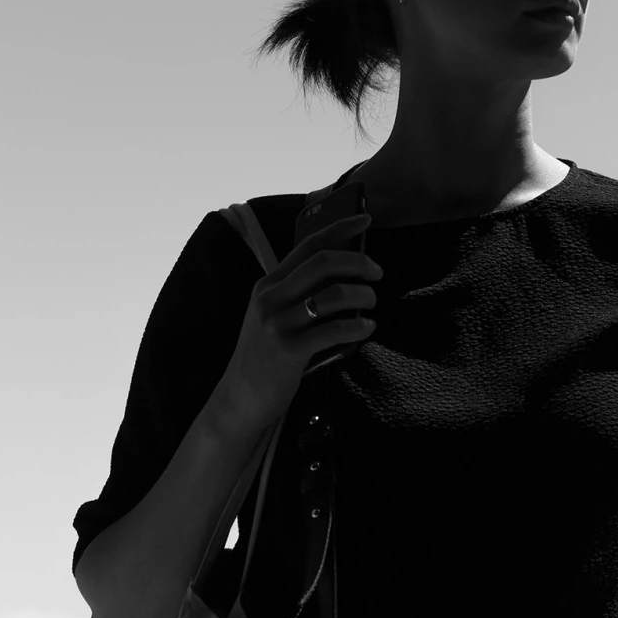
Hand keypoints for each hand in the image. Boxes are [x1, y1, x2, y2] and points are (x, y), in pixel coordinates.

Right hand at [213, 212, 380, 436]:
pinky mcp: (288, 349)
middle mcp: (270, 297)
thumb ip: (299, 295)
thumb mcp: (273, 317)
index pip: (307, 245)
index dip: (339, 228)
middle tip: (377, 273)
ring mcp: (278, 322)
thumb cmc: (266, 357)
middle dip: (358, 261)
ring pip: (333, 294)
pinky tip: (367, 329)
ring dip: (363, 296)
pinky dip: (359, 326)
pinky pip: (335, 329)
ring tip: (371, 305)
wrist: (240, 398)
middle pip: (323, 262)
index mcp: (268, 284)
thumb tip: (346, 277)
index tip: (365, 218)